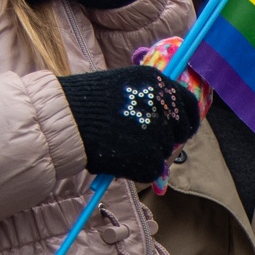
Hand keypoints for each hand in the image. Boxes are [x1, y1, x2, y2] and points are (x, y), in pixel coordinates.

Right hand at [59, 66, 201, 181]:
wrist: (66, 120)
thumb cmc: (86, 102)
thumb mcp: (124, 86)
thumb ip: (149, 99)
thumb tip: (167, 119)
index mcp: (158, 83)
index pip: (188, 105)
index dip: (187, 120)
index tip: (182, 130)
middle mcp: (164, 106)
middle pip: (179, 132)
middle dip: (166, 140)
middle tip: (143, 144)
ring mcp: (159, 134)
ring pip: (164, 153)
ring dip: (147, 154)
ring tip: (120, 147)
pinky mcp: (150, 158)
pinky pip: (153, 170)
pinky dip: (138, 170)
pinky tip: (119, 160)